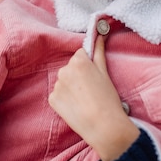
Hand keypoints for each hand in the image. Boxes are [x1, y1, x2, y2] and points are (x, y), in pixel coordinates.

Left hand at [48, 35, 139, 160]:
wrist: (103, 126)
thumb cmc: (108, 98)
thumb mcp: (105, 72)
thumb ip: (99, 51)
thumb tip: (99, 34)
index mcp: (78, 61)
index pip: (80, 55)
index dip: (89, 65)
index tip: (95, 77)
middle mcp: (64, 70)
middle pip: (71, 68)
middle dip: (78, 75)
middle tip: (91, 90)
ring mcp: (56, 85)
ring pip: (64, 81)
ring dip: (71, 87)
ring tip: (85, 100)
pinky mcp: (52, 100)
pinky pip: (58, 95)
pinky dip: (65, 100)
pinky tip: (76, 107)